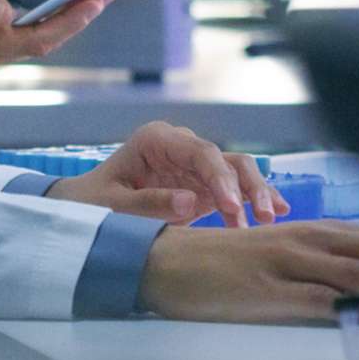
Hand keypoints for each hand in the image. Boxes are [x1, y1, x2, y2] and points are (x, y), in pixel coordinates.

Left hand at [47, 121, 285, 226]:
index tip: (231, 206)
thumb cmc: (91, 201)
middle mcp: (181, 147)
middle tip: (261, 216)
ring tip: (270, 219)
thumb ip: (147, 203)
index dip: (220, 178)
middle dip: (247, 185)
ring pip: (237, 171)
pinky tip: (274, 214)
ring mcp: (194, 166)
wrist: (84, 207)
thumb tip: (190, 202)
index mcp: (157, 139)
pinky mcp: (202, 187)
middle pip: (225, 159)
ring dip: (256, 192)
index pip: (200, 153)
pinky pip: (234, 189)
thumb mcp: (111, 205)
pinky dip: (252, 200)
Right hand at [139, 222, 358, 324]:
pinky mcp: (270, 293)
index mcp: (308, 231)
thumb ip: (315, 267)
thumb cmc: (222, 263)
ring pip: (353, 271)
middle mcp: (304, 241)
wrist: (167, 263)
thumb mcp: (275, 256)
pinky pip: (320, 301)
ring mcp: (288, 265)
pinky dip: (352, 308)